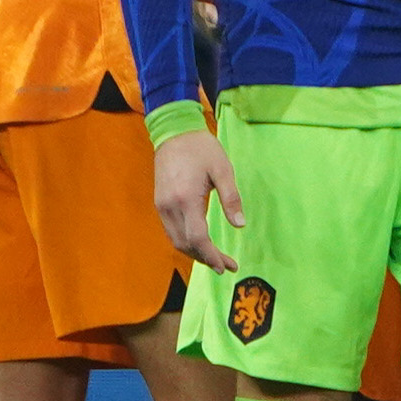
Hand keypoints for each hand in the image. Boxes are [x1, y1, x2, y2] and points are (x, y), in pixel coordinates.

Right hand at [155, 128, 246, 273]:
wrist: (174, 134)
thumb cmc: (202, 149)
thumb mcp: (223, 170)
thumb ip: (231, 199)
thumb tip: (240, 225)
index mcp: (186, 199)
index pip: (198, 237)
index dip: (212, 255)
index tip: (227, 265)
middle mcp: (169, 206)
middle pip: (185, 243)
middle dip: (206, 258)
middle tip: (227, 266)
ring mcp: (162, 206)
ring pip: (176, 240)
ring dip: (195, 253)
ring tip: (216, 260)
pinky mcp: (160, 203)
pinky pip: (171, 230)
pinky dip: (186, 242)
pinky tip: (201, 244)